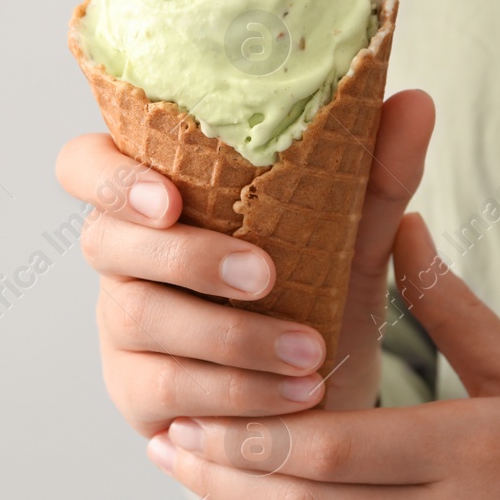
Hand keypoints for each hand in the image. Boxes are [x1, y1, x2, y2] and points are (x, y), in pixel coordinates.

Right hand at [54, 90, 435, 435]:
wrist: (321, 393)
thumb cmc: (315, 298)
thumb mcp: (349, 240)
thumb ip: (373, 176)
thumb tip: (415, 102)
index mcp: (155, 197)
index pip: (84, 165)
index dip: (110, 178)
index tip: (170, 199)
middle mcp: (121, 256)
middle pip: (104, 242)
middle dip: (187, 258)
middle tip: (266, 276)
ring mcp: (119, 326)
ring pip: (136, 317)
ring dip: (228, 336)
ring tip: (309, 351)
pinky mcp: (134, 391)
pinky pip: (165, 389)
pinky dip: (236, 393)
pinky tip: (294, 397)